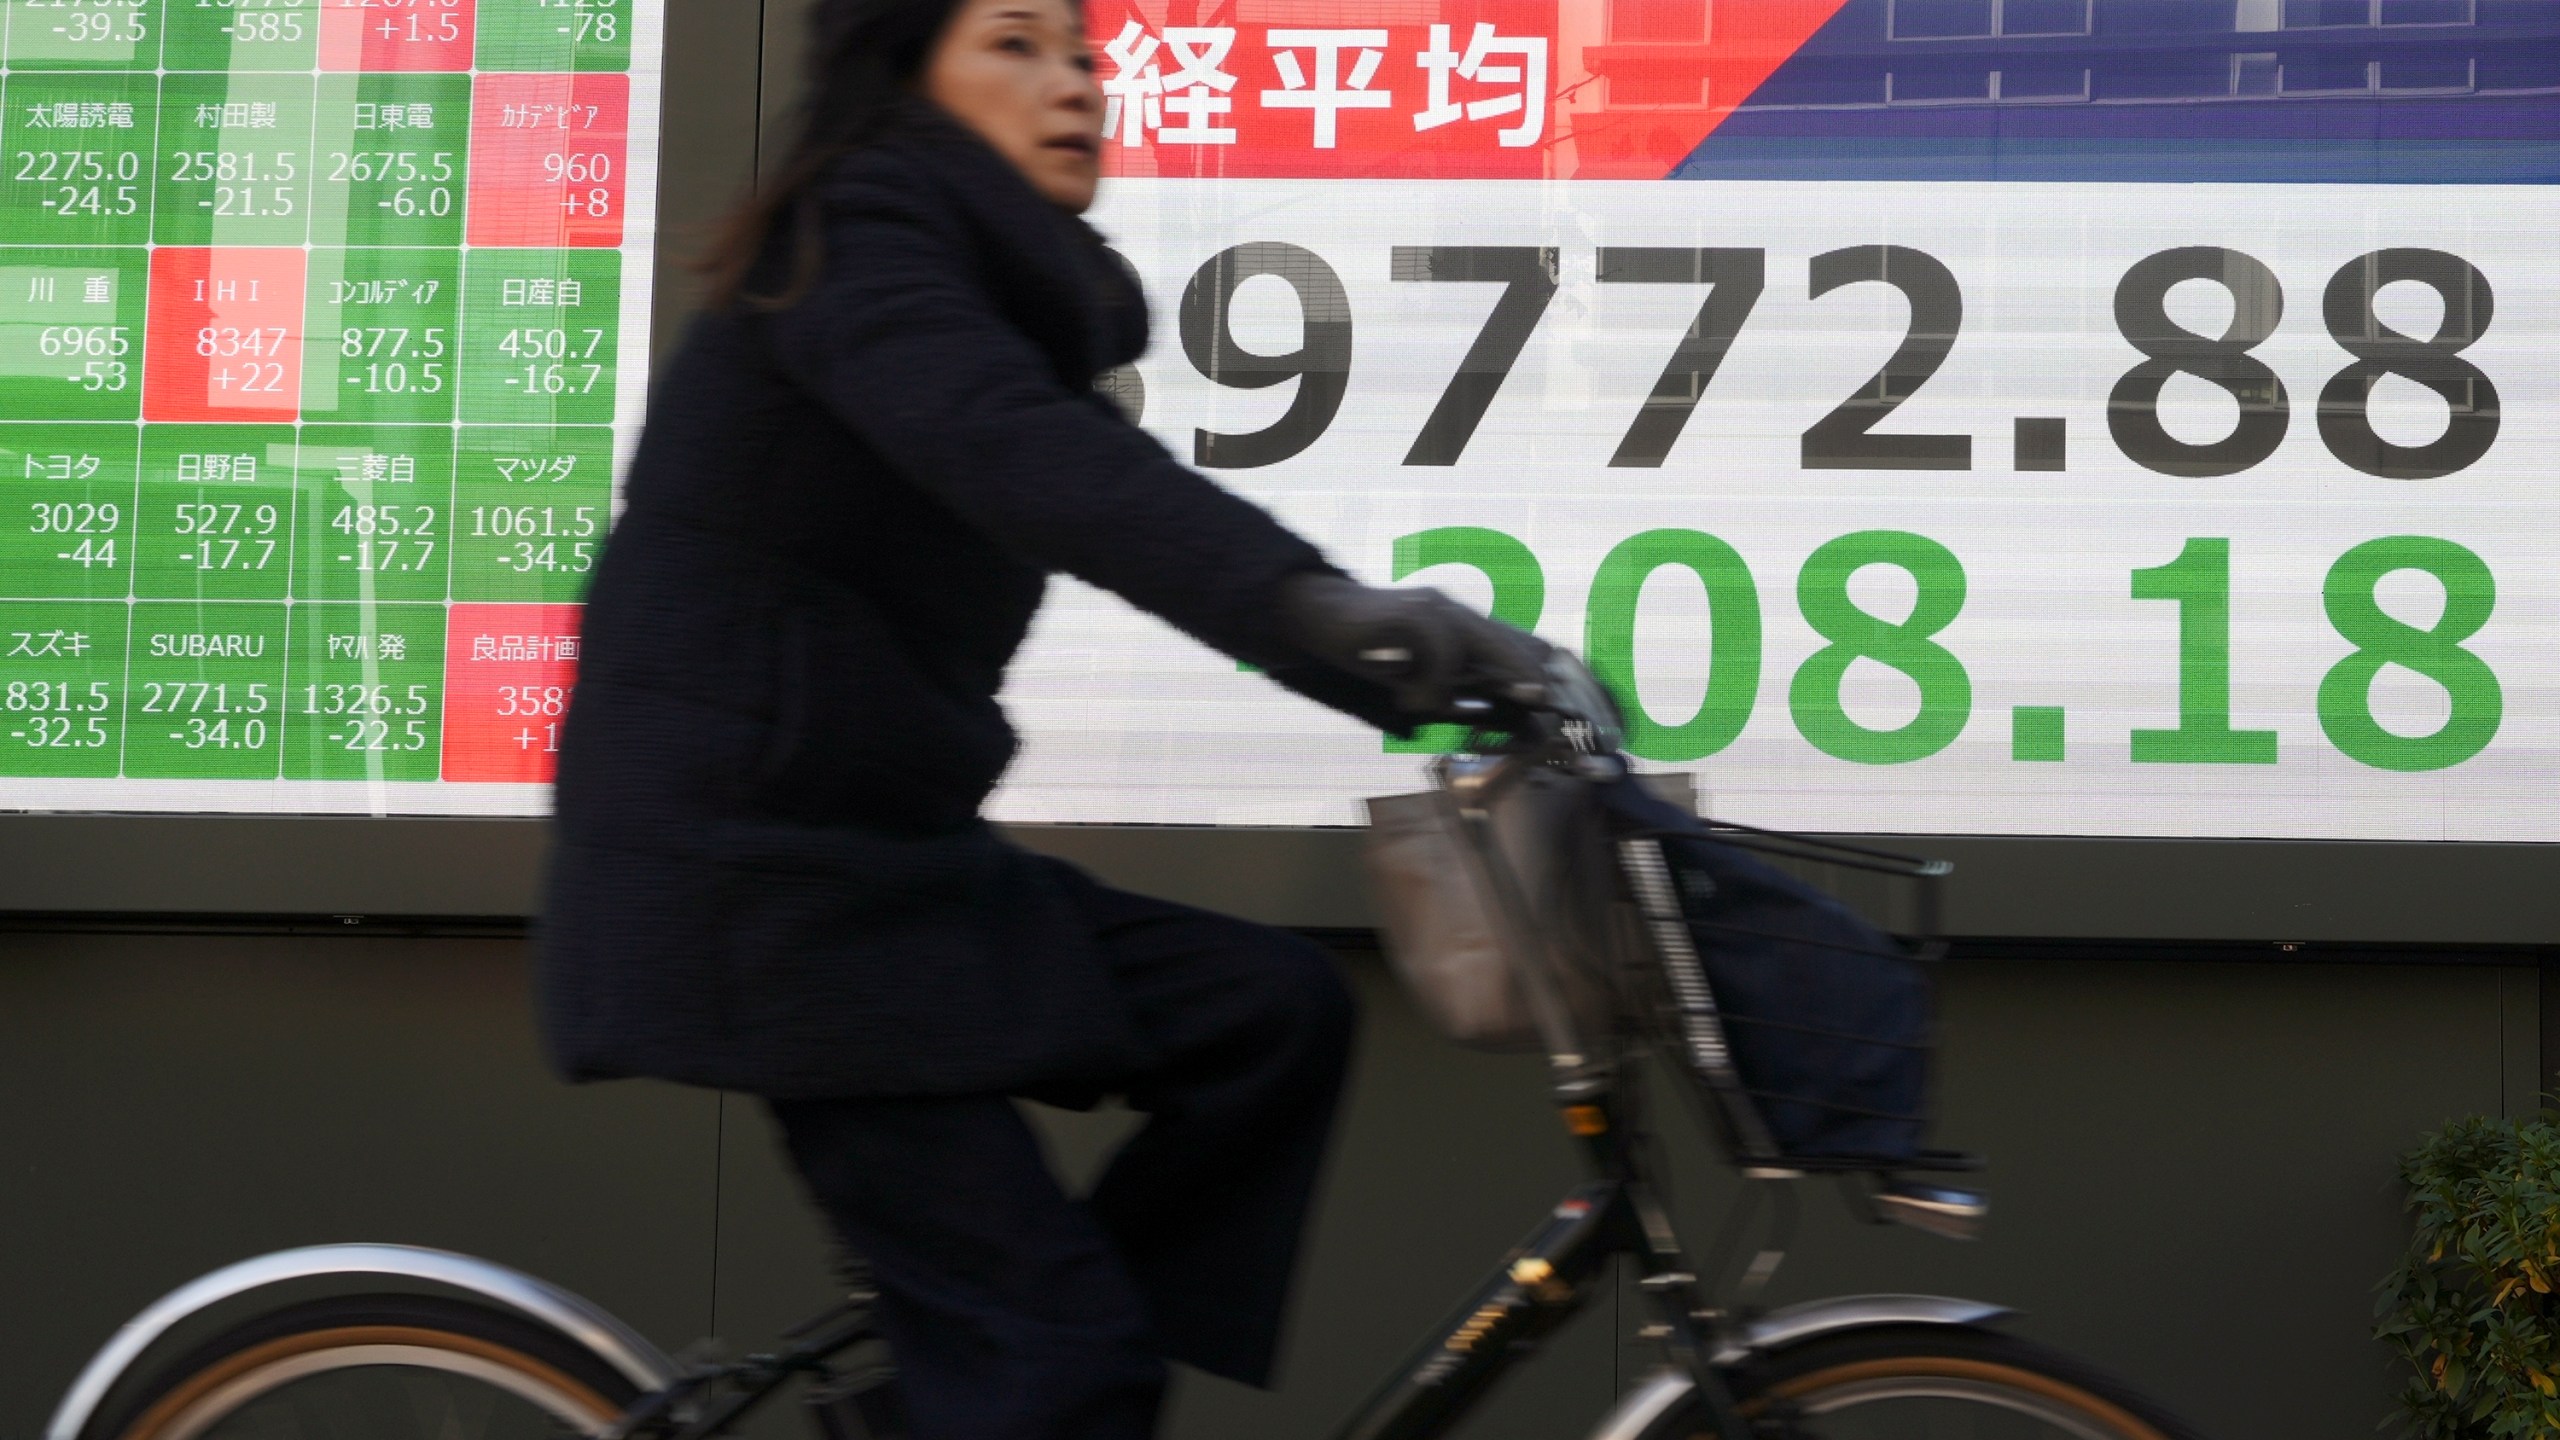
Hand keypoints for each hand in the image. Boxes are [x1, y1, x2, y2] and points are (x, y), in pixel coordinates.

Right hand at [1275, 572, 1550, 720]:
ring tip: (1433, 707)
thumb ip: (1452, 687)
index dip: (1536, 668)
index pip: (1513, 644)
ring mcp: (1433, 607)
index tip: (1553, 700)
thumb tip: (1487, 713)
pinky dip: (1430, 680)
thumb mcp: (1418, 673)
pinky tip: (1410, 699)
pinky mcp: (1410, 611)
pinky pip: (1438, 646)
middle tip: (1543, 699)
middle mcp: (1454, 611)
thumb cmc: (1371, 647)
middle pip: (1507, 640)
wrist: (1321, 616)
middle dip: (1528, 671)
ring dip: (1457, 683)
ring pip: (1475, 642)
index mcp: (1460, 625)